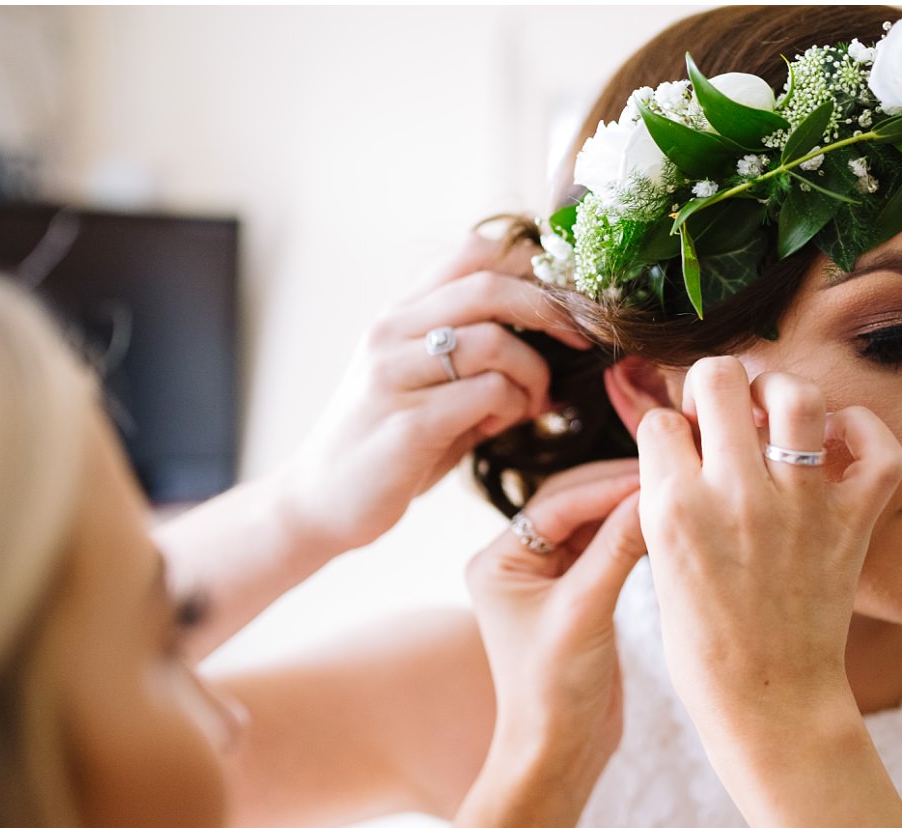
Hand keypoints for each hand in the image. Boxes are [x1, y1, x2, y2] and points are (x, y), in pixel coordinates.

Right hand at [277, 233, 589, 551]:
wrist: (321, 501)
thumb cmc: (389, 442)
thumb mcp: (427, 382)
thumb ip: (476, 352)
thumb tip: (554, 333)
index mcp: (401, 314)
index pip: (473, 251)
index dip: (533, 267)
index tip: (567, 302)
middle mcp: (392, 332)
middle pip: (489, 284)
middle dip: (551, 310)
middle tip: (580, 341)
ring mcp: (395, 375)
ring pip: (493, 340)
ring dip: (534, 371)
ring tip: (533, 401)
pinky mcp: (408, 424)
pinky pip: (486, 393)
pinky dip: (514, 405)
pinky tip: (507, 422)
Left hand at [466, 459, 644, 782]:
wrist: (561, 752)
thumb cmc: (554, 689)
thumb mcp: (586, 610)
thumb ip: (617, 548)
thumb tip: (654, 494)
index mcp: (497, 560)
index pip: (558, 504)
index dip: (607, 486)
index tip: (656, 472)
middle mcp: (516, 562)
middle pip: (573, 505)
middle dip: (618, 490)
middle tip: (671, 474)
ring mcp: (547, 577)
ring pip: (592, 524)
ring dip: (628, 511)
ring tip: (674, 496)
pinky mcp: (578, 594)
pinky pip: (606, 549)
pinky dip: (632, 537)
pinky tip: (663, 528)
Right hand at [636, 356, 901, 733]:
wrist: (768, 699)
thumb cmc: (706, 642)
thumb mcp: (661, 562)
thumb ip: (669, 497)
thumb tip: (684, 438)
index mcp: (675, 508)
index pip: (661, 419)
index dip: (670, 426)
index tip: (683, 444)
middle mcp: (735, 495)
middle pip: (720, 378)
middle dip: (716, 384)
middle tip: (726, 412)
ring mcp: (800, 506)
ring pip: (797, 395)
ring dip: (783, 392)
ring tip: (778, 414)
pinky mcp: (852, 523)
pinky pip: (877, 447)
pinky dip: (864, 431)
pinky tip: (841, 439)